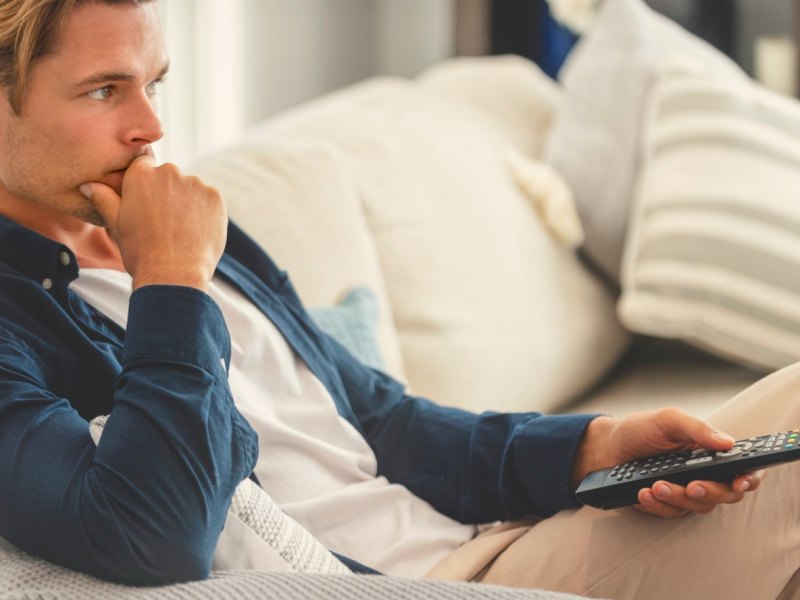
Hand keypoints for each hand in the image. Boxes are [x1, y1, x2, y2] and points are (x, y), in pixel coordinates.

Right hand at [79, 156, 226, 291]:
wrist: (173, 273)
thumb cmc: (140, 250)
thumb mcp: (117, 224)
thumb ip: (104, 199)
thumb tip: (88, 185)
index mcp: (141, 174)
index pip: (144, 166)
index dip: (146, 186)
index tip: (148, 205)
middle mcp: (169, 172)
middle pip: (169, 177)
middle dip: (168, 193)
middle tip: (164, 223)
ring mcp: (195, 183)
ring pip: (191, 188)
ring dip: (188, 202)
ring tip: (181, 230)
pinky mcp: (215, 197)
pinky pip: (209, 199)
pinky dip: (205, 212)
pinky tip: (196, 231)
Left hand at [573, 409, 766, 517]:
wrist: (607, 447)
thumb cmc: (639, 430)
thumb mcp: (667, 420)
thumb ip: (697, 428)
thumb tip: (727, 442)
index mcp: (711, 453)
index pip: (743, 468)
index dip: (750, 478)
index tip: (740, 482)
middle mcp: (705, 474)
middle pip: (726, 494)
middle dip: (711, 492)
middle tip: (692, 485)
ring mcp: (686, 492)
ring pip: (697, 506)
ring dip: (677, 496)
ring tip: (655, 484)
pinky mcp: (667, 505)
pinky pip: (671, 513)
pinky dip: (657, 504)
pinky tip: (643, 492)